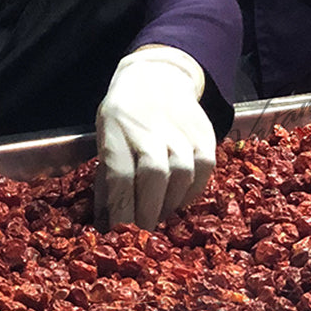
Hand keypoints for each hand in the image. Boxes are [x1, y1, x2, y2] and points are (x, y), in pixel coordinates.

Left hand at [95, 45, 215, 229]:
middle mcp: (150, 127)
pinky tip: (179, 199)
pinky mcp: (204, 134)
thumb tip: (106, 225)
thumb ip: (107, 178)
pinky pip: (203, 170)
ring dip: (169, 203)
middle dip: (146, 211)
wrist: (157, 77)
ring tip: (158, 215)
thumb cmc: (123, 116)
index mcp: (117, 127)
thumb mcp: (105, 137)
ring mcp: (180, 128)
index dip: (121, 208)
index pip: (120, 174)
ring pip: (181, 174)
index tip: (118, 234)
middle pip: (153, 175)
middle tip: (141, 233)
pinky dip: (191, 191)